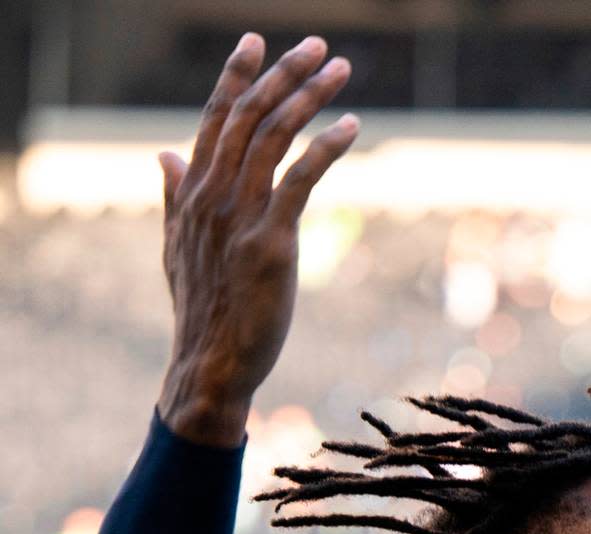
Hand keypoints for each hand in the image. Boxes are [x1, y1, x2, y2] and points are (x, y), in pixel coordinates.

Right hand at [156, 33, 357, 445]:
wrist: (211, 363)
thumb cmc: (202, 310)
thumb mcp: (178, 246)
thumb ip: (175, 195)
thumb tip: (165, 153)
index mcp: (192, 192)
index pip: (216, 118)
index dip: (237, 75)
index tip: (257, 41)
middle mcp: (213, 195)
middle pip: (249, 116)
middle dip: (283, 74)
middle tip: (316, 45)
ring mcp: (240, 217)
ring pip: (274, 137)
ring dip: (309, 97)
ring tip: (340, 69)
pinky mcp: (271, 243)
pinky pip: (301, 180)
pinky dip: (327, 147)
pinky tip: (352, 126)